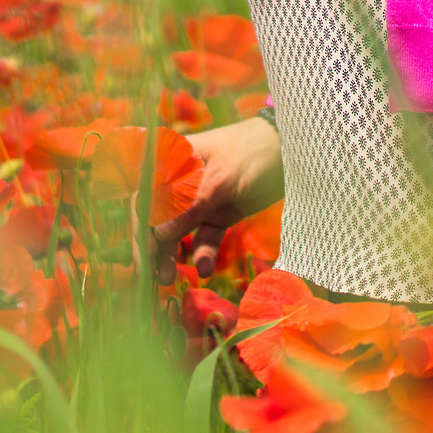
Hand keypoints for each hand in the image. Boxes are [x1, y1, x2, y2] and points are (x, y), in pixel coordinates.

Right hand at [150, 118, 283, 284]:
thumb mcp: (220, 180)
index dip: (140, 224)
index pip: (146, 195)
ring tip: (167, 279)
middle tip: (151, 274)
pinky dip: (202, 252)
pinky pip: (204, 236)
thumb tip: (158, 234)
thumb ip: (189, 207)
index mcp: (172, 162)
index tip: (142, 251)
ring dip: (170, 255)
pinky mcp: (219, 214)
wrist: (292, 154)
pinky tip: (204, 269)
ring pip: (177, 231)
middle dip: (152, 246)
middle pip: (157, 217)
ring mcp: (199, 199)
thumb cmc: (251, 153)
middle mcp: (180, 182)